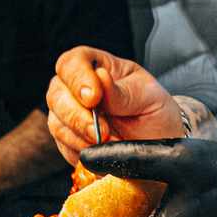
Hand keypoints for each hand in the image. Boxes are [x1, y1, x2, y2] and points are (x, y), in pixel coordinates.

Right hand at [47, 47, 182, 164]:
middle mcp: (75, 89)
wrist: (160, 143)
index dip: (77, 78)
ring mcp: (69, 114)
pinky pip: (64, 146)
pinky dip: (81, 151)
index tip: (93, 97)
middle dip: (78, 115)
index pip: (71, 63)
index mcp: (96, 67)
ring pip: (56, 122)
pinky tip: (102, 152)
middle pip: (56, 94)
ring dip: (80, 137)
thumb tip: (101, 77)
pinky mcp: (69, 140)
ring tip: (109, 143)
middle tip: (103, 131)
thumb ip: (123, 92)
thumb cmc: (155, 113)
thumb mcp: (149, 97)